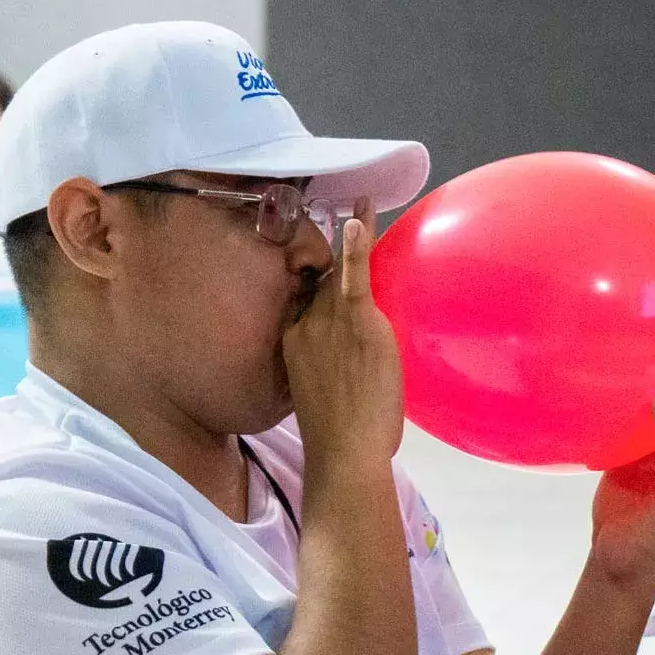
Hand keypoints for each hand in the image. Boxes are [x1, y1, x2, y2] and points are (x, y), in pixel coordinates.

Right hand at [282, 198, 406, 460]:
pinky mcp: (355, 321)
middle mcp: (304, 325)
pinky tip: (361, 213)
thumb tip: (353, 369)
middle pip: (318, 284)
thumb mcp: (325, 397)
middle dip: (326, 261)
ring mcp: (328, 321)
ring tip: (357, 203)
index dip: (311, 283)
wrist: (345, 451)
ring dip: (347, 240)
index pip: (301, 303)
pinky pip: (352, 273)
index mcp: (293, 343)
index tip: (315, 265)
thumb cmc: (341, 438)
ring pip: (335, 275)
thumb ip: (333, 371)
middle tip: (338, 217)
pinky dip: (356, 243)